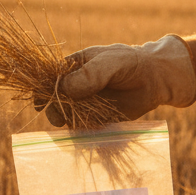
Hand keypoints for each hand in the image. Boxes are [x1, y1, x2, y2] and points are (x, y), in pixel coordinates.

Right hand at [42, 35, 195, 124]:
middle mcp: (76, 86)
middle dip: (54, 109)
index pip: (50, 79)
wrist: (155, 78)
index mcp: (73, 68)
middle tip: (58, 118)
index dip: (42, 90)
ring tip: (72, 123)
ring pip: (67, 115)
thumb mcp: (109, 63)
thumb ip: (88, 75)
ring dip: (67, 121)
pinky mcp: (98, 119)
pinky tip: (83, 132)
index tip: (40, 102)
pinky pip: (83, 127)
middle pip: (55, 100)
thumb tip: (63, 89)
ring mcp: (86, 103)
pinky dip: (80, 131)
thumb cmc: (131, 63)